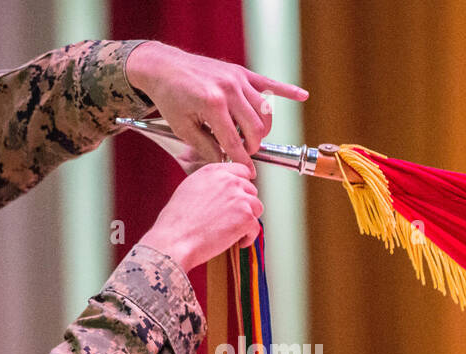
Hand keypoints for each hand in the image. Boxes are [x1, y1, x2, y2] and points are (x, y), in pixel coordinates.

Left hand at [125, 41, 308, 176]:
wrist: (163, 67)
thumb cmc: (170, 97)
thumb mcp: (183, 128)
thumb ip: (207, 147)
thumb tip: (226, 163)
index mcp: (213, 104)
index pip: (235, 141)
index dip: (242, 160)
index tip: (249, 173)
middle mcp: (229, 89)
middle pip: (256, 127)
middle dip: (253, 145)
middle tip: (245, 152)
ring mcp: (237, 79)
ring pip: (265, 111)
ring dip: (262, 129)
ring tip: (251, 137)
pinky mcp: (241, 72)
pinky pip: (269, 83)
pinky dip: (287, 91)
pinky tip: (302, 96)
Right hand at [138, 163, 263, 271]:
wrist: (175, 240)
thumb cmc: (176, 221)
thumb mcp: (188, 188)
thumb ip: (209, 183)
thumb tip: (220, 189)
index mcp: (214, 172)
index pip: (241, 170)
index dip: (243, 184)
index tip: (242, 194)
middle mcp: (229, 181)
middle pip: (251, 190)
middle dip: (245, 205)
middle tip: (234, 218)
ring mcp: (239, 199)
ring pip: (257, 208)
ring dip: (248, 220)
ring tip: (235, 231)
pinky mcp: (246, 218)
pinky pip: (256, 228)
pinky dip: (248, 237)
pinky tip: (237, 242)